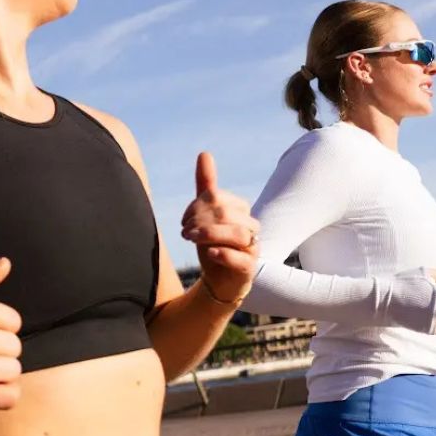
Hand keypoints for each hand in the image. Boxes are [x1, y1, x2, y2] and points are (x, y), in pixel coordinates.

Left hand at [181, 152, 258, 302]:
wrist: (219, 281)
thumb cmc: (214, 244)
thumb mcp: (206, 216)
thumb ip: (207, 187)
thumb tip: (205, 154)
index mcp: (241, 211)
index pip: (218, 199)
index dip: (196, 207)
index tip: (183, 221)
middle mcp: (250, 227)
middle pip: (227, 214)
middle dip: (200, 220)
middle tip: (184, 232)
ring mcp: (252, 248)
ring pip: (237, 234)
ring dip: (209, 234)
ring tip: (191, 239)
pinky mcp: (249, 269)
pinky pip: (242, 259)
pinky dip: (224, 254)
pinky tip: (209, 253)